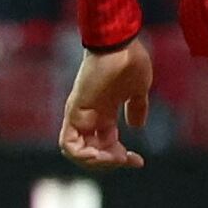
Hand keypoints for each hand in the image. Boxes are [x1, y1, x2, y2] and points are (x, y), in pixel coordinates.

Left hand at [58, 39, 153, 169]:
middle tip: (127, 160)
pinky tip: (100, 155)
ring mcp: (79, 115)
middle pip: (91, 152)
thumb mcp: (138, 91)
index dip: (120, 158)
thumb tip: (137, 125)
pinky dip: (81, 154)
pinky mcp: (74, 112)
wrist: (120, 45)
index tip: (138, 161)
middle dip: (109, 162)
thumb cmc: (131, 62)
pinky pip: (69, 143)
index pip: (106, 145)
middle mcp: (89, 117)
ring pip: (76, 152)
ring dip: (96, 162)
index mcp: (103, 113)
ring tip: (114, 159)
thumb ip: (137, 108)